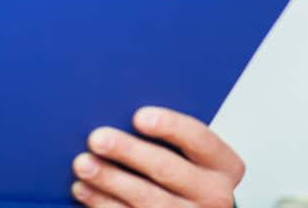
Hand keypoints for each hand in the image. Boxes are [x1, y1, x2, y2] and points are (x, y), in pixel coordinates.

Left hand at [71, 106, 243, 207]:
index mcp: (224, 166)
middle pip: (167, 169)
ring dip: (109, 180)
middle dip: (128, 152)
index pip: (199, 139)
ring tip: (83, 164)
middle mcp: (213, 195)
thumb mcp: (193, 155)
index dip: (170, 126)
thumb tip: (125, 108)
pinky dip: (102, 203)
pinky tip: (84, 189)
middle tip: (97, 138)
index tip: (139, 116)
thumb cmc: (188, 173)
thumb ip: (172, 135)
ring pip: (147, 199)